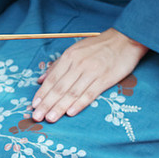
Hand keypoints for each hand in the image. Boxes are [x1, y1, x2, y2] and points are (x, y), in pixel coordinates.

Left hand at [31, 28, 147, 122]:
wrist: (126, 39)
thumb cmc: (98, 46)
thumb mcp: (74, 50)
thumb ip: (57, 66)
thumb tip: (40, 79)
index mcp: (69, 57)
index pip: (52, 79)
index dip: (42, 93)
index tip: (33, 105)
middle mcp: (78, 65)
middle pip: (59, 88)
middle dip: (46, 104)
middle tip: (37, 116)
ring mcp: (92, 72)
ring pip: (72, 93)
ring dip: (60, 107)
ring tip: (50, 118)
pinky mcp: (105, 78)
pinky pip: (90, 93)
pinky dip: (79, 104)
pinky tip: (70, 112)